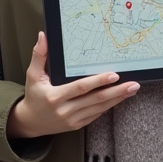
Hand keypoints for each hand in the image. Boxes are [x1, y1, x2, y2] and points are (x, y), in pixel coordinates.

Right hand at [6, 32, 139, 138]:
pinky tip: (119, 98)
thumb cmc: (33, 96)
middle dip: (116, 91)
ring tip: (131, 90)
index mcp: (55, 97)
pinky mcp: (77, 125)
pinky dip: (108, 106)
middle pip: (95, 99)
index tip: (114, 75)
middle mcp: (65, 110)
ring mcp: (72, 120)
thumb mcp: (32, 75)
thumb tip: (43, 36)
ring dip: (117, 99)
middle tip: (132, 84)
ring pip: (99, 108)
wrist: (30, 122)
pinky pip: (96, 115)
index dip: (98, 81)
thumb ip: (39, 55)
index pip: (80, 88)